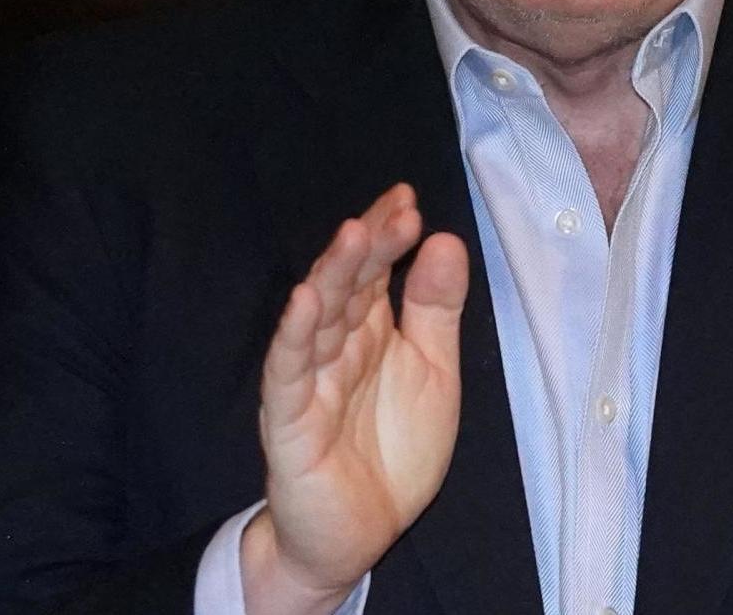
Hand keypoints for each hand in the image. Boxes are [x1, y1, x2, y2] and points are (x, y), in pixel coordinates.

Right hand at [240, 182, 468, 613]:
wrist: (360, 535)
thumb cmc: (393, 449)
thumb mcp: (434, 372)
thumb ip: (435, 310)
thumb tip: (444, 240)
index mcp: (370, 330)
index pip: (375, 270)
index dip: (387, 234)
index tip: (407, 197)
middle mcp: (336, 346)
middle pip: (347, 285)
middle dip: (369, 245)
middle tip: (397, 211)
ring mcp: (309, 380)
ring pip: (317, 318)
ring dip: (333, 275)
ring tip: (354, 234)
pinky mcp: (290, 421)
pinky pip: (288, 373)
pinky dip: (295, 336)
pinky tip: (304, 301)